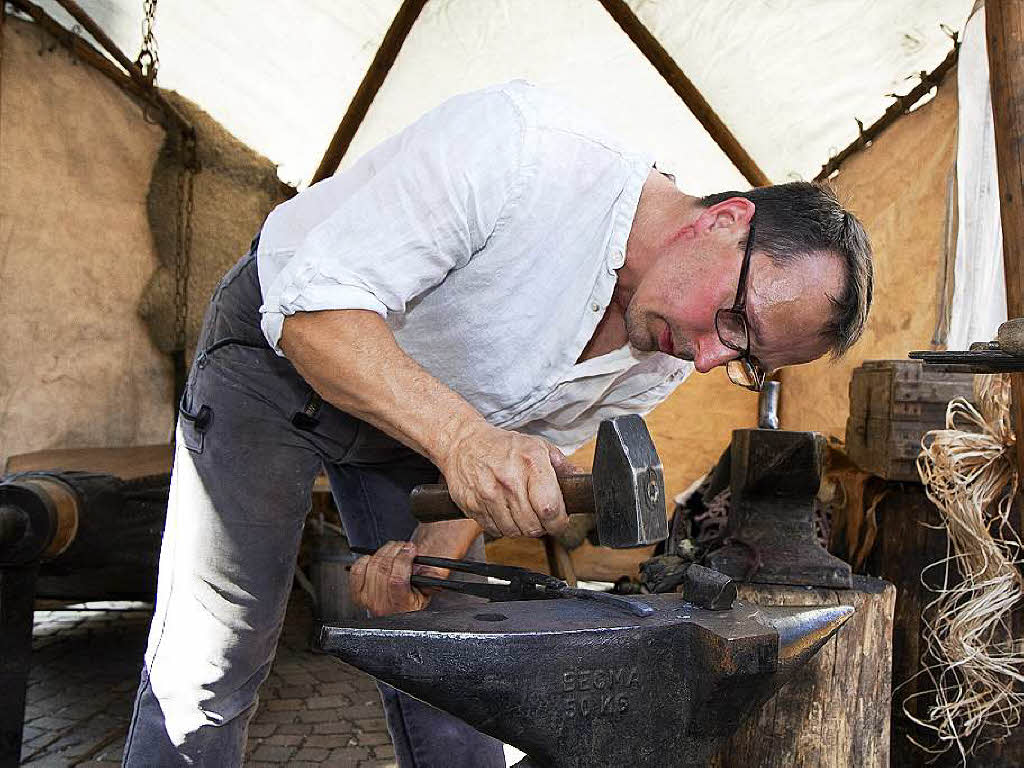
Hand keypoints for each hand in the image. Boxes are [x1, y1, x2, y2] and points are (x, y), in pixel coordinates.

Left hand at [349, 540, 429, 616]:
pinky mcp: (358, 593)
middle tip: (404, 546)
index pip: (397, 580)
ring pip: (372, 567)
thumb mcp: (429, 589)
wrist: (402, 608)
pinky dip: (367, 559)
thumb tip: (431, 566)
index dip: (403, 560)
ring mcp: (367, 600)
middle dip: (395, 551)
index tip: (410, 550)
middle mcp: (382, 606)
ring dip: (384, 552)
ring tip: (394, 549)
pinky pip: (358, 570)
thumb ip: (432, 577)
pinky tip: (377, 557)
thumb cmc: (415, 597)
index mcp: (403, 607)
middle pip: (383, 570)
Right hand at [440, 421, 570, 538]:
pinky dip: (503, 527)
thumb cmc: (502, 446)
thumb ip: (561, 466)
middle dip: (541, 526)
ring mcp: (489, 494)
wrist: (463, 443)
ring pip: (514, 532)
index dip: (559, 522)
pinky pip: (495, 530)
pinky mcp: (473, 506)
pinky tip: (504, 511)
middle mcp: (509, 479)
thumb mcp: (537, 446)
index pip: (550, 508)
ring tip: (521, 512)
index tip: (559, 520)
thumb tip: (580, 482)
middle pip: (533, 526)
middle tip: (540, 516)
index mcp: (530, 462)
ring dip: (522, 528)